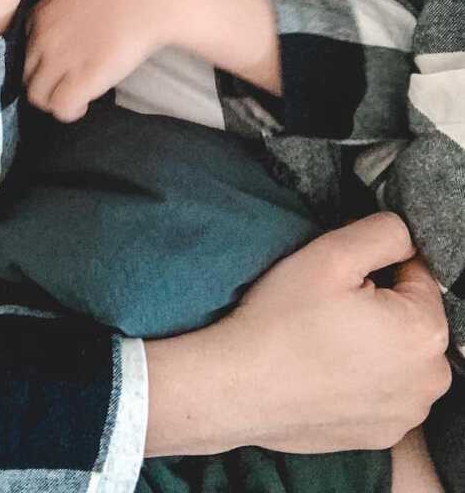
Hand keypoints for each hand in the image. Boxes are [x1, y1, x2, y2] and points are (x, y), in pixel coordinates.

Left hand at [25, 0, 163, 120]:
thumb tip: (72, 36)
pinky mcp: (79, 79)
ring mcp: (58, 60)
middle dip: (48, 83)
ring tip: (79, 96)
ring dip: (56, 100)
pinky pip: (60, 108)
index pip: (27, 51)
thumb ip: (66, 14)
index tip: (65, 64)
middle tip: (71, 84)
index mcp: (40, 14)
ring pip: (38, 96)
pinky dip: (70, 111)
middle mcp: (41, 38)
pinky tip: (85, 103)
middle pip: (29, 75)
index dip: (45, 62)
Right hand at [144, 214, 450, 455]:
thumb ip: (384, 232)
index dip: (374, 266)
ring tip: (323, 341)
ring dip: (372, 344)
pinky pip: (382, 392)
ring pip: (398, 356)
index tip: (338, 278)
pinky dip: (361, 379)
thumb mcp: (332, 254)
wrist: (239, 388)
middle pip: (410, 318)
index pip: (416, 275)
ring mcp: (406, 415)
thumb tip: (405, 236)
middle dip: (378, 306)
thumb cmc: (283, 320)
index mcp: (426, 332)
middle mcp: (429, 381)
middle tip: (326, 308)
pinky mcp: (381, 436)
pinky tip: (323, 371)